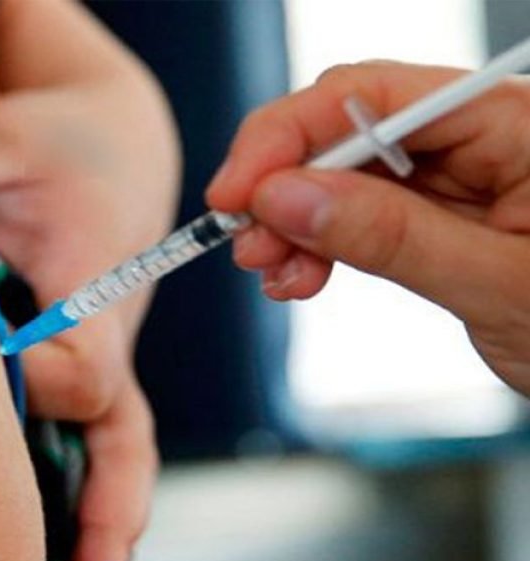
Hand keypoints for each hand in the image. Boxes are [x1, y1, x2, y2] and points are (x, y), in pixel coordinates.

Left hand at [0, 79, 167, 560]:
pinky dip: (81, 483)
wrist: (116, 144)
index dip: (37, 387)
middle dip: (109, 501)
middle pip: (122, 433)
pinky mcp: (82, 361)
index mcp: (99, 286)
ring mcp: (100, 355)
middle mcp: (108, 334)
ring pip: (116, 445)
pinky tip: (48, 529)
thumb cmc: (62, 143)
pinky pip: (90, 432)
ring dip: (104, 510)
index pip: (82, 367)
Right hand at [206, 60, 529, 392]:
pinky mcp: (440, 215)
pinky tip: (301, 274)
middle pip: (344, 129)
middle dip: (282, 184)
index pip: (370, 96)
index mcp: (512, 124)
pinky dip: (319, 242)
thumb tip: (287, 196)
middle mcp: (479, 135)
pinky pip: (359, 212)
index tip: (237, 192)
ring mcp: (457, 176)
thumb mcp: (502, 286)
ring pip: (341, 174)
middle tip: (245, 243)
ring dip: (293, 220)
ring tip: (274, 271)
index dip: (287, 137)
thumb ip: (392, 236)